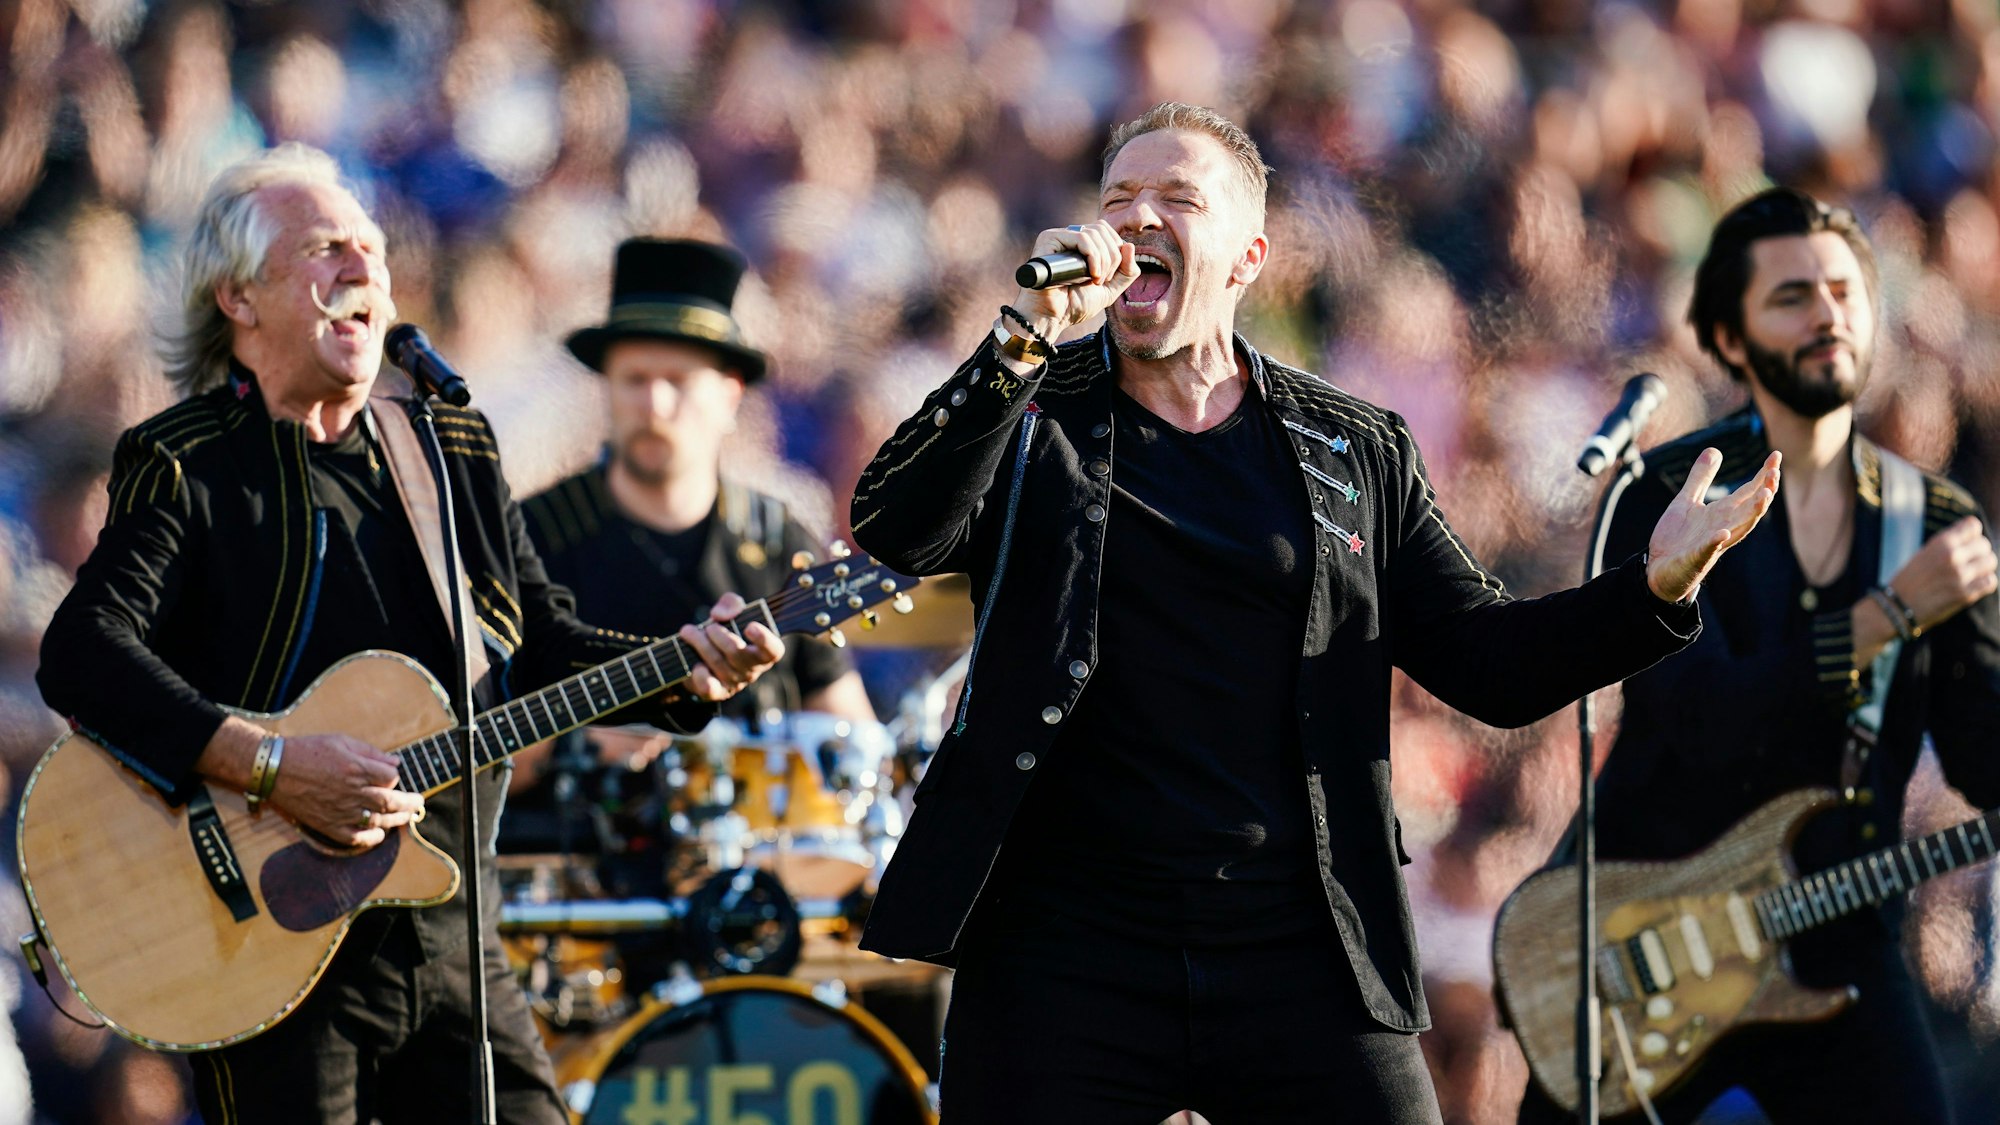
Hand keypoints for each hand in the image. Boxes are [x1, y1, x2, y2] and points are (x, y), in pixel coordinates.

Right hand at [266, 732, 423, 848]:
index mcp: (356, 768)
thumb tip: (395, 762)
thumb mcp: (341, 741)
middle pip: (391, 801)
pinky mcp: (327, 825)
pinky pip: (354, 838)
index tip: (392, 777)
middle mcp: (351, 792)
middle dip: (409, 803)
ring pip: (377, 820)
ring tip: (406, 817)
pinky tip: (379, 835)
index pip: (391, 778)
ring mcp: (340, 811)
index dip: (395, 777)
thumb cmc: (307, 751)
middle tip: (418, 802)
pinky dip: (370, 839)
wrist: (273, 770)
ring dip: (396, 820)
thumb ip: (371, 753)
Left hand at [678, 591, 784, 701]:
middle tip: (708, 626)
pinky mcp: (717, 692)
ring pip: (718, 663)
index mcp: (764, 650)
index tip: (750, 626)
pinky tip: (695, 664)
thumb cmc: (724, 631)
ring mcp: (735, 682)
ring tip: (688, 632)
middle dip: (717, 635)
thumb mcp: (730, 612)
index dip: (764, 639)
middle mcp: (752, 669)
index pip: (773, 650)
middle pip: (736, 652)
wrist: (701, 655)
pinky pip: (709, 687)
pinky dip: (700, 674)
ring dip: (700, 644)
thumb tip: (720, 615)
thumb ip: (731, 604)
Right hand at [1009, 220, 1139, 339]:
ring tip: (1096, 281)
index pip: (1106, 231)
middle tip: (1103, 281)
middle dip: (1112, 257)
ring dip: (1104, 259)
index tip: (1109, 278)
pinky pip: (1081, 238)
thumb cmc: (1074, 305)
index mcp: (1081, 244)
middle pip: (1102, 229)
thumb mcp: (1111, 289)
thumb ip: (1127, 271)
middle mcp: (1069, 236)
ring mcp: (1059, 236)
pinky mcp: (1049, 239)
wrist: (1051, 318)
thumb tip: (1130, 245)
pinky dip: (1094, 256)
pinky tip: (1091, 274)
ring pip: (1094, 233)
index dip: (1116, 252)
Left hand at [1645, 449, 1780, 602]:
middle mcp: (1723, 526)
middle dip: (1765, 492)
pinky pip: (1708, 549)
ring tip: (1765, 496)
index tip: (1776, 455)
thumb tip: (1714, 449)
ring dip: (1753, 513)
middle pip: (1751, 508)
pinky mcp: (1695, 558)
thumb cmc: (1677, 537)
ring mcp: (1712, 544)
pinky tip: (1723, 532)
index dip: (1763, 475)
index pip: (1749, 492)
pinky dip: (1715, 541)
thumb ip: (1700, 478)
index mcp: (1721, 513)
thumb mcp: (1687, 501)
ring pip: (1739, 529)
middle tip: (1775, 473)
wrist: (1657, 569)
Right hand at [1889, 516, 1998, 630]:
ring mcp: (1960, 576)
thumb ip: (1949, 543)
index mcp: (1940, 543)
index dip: (1971, 534)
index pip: (1973, 525)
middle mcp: (1952, 557)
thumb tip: (1974, 536)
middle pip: (1984, 544)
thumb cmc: (1909, 579)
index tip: (1966, 542)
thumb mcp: (1924, 553)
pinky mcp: (1966, 594)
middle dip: (1979, 551)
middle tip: (1969, 560)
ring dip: (1984, 566)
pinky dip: (1985, 582)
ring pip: (1990, 562)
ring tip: (1972, 572)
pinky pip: (1990, 582)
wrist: (1897, 607)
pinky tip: (1974, 584)